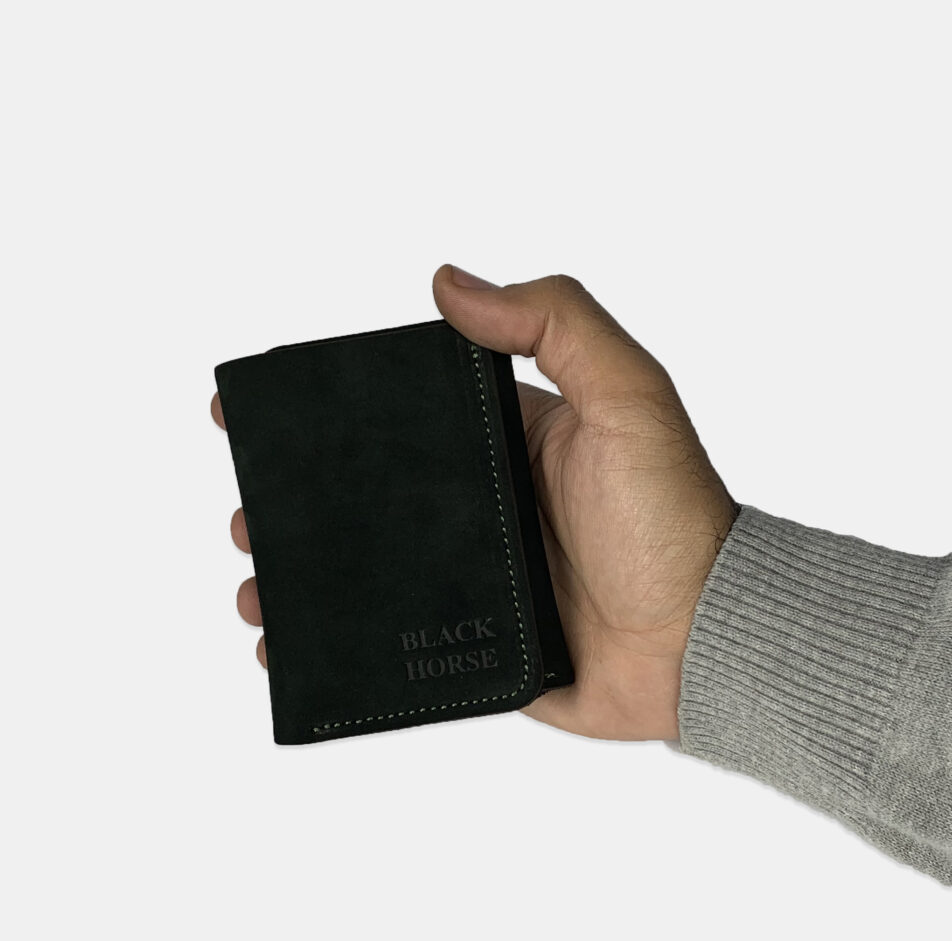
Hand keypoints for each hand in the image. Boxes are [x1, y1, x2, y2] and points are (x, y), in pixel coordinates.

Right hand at [212, 266, 738, 741]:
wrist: (704, 644)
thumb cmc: (674, 520)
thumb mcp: (629, 396)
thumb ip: (556, 322)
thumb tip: (449, 281)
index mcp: (502, 444)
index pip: (400, 415)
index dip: (329, 410)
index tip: (262, 408)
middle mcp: (479, 509)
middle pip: (367, 496)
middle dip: (298, 501)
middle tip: (250, 511)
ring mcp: (472, 578)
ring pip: (365, 570)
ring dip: (303, 573)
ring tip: (256, 585)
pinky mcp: (472, 641)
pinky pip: (391, 638)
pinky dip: (338, 641)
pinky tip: (290, 646)